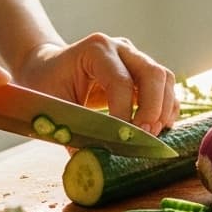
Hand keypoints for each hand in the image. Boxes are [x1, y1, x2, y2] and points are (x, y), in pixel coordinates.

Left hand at [13, 33, 179, 135]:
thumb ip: (71, 131)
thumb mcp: (52, 106)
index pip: (121, 82)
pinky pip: (164, 87)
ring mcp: (134, 57)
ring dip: (164, 109)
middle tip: (144, 137)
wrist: (46, 66)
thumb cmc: (45, 83)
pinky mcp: (141, 72)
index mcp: (95, 50)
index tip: (121, 139)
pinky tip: (158, 128)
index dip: (124, 114)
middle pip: (152, 74)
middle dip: (153, 109)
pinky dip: (166, 108)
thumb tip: (89, 163)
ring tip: (152, 135)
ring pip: (164, 79)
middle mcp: (120, 48)